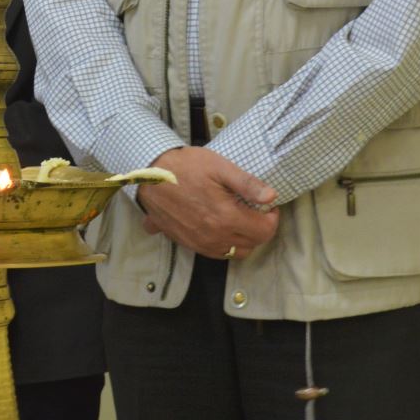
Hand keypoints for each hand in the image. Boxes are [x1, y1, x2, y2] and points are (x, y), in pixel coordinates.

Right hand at [136, 146, 279, 259]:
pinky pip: (215, 253)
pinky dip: (224, 243)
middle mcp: (214, 237)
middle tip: (253, 209)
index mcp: (225, 218)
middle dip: (259, 229)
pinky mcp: (186, 243)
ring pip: (234, 252)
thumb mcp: (219, 167)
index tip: (266, 205)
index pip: (264, 232)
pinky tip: (217, 225)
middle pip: (252, 244)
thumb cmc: (184, 166)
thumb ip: (247, 184)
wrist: (148, 174)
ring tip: (237, 218)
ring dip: (242, 239)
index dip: (271, 218)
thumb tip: (271, 197)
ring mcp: (199, 243)